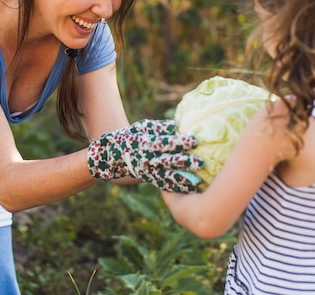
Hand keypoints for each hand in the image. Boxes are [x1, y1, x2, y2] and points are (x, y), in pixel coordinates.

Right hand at [87, 119, 202, 192]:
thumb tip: (175, 125)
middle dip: (185, 162)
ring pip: (168, 175)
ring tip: (199, 180)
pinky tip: (191, 188)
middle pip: (168, 161)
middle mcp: (147, 158)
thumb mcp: (142, 127)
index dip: (180, 142)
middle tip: (201, 162)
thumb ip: (158, 127)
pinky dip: (177, 186)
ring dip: (183, 178)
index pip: (165, 143)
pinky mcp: (150, 179)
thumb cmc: (132, 135)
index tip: (195, 140)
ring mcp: (148, 170)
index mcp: (147, 143)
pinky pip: (165, 184)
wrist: (113, 155)